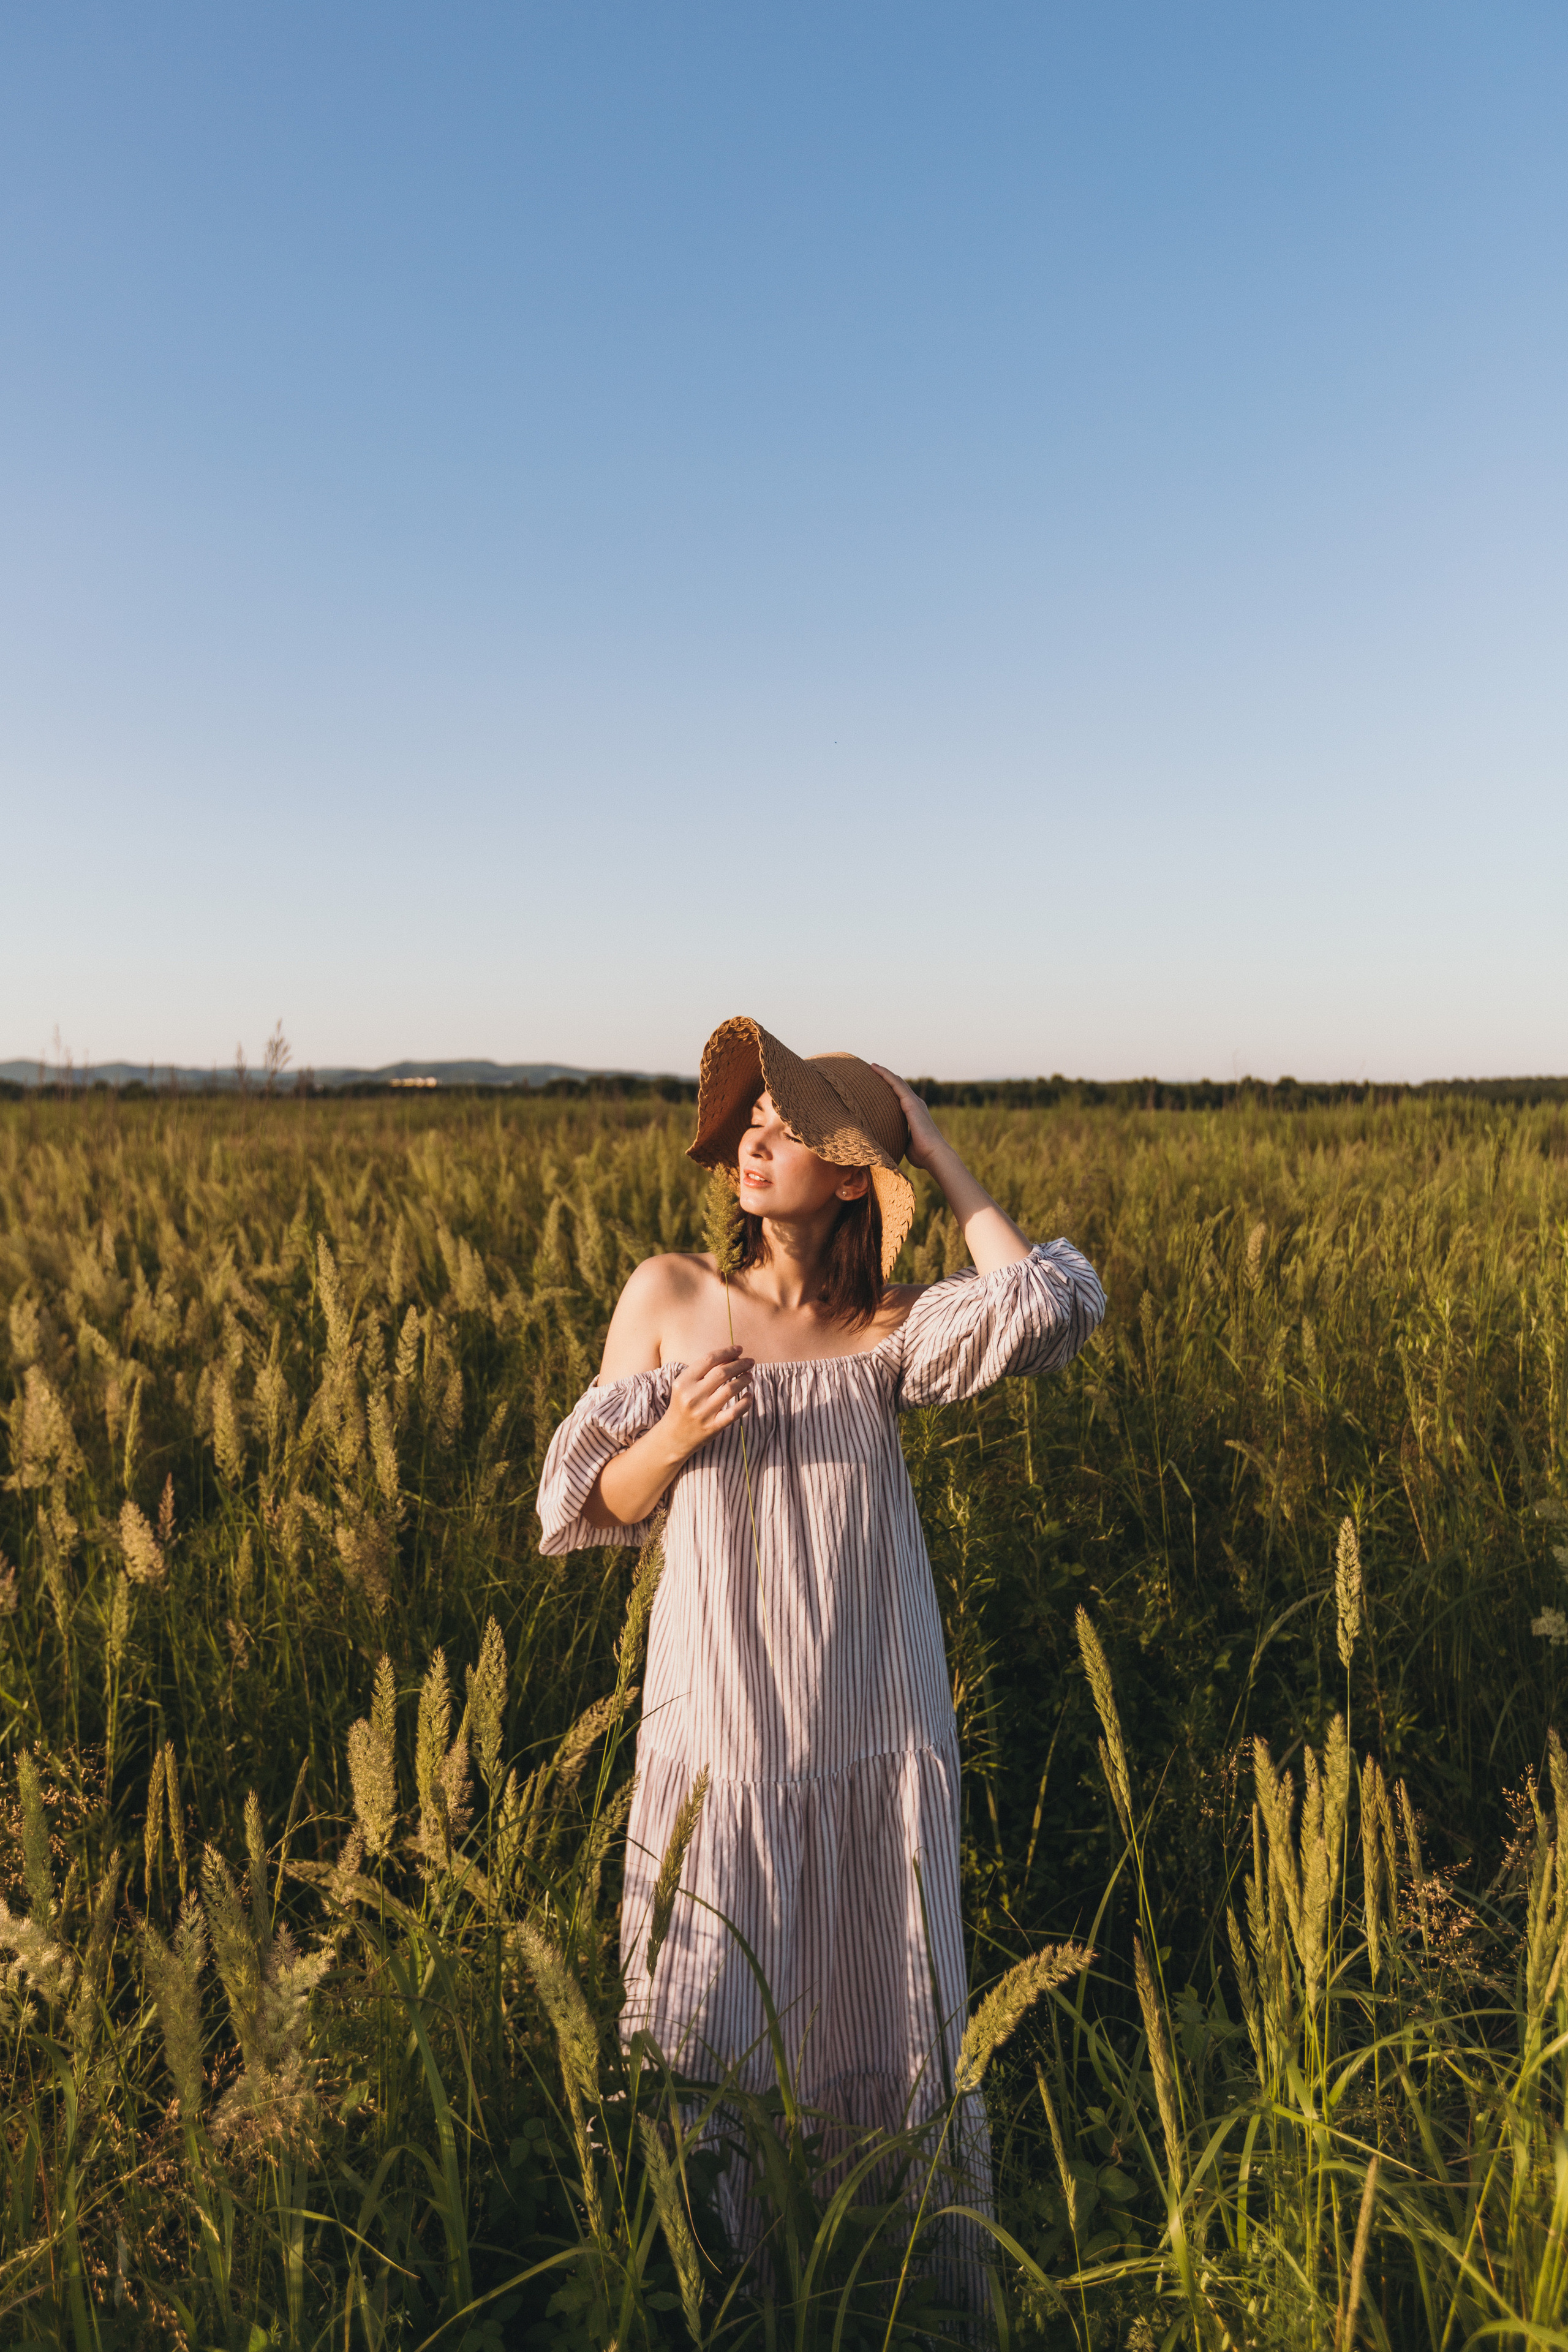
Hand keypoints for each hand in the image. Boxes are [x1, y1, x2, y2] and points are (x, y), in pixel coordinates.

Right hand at [662, 1345, 753, 1460]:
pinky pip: (735, 1411)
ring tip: (749, 1375)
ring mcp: (703, 1412)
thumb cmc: (682, 1406)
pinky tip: (749, 1395)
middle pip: (722, 1372)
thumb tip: (731, 1357)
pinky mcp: (713, 1426)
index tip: (739, 1349)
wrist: (673, 1436)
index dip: (727, 1352)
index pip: (709, 1359)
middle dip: (740, 1364)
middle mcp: (692, 1396)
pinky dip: (746, 1402)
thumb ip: (703, 1372)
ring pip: (731, 1389)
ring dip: (744, 1379)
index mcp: (683, 1382)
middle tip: (750, 1361)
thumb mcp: (685, 1387)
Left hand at [870, 1064, 947, 1173]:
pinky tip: (875, 1068)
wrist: (934, 1155)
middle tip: (872, 1070)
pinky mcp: (910, 1102)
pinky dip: (886, 1074)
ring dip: (884, 1072)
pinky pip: (896, 1083)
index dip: (890, 1089)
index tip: (878, 1084)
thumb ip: (899, 1138)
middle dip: (886, 1077)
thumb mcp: (906, 1143)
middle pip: (898, 1086)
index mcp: (915, 1113)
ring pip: (896, 1081)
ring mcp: (914, 1102)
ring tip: (872, 1066)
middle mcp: (916, 1104)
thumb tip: (888, 1143)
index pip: (900, 1097)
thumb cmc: (922, 1154)